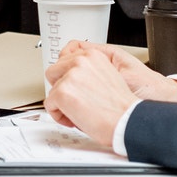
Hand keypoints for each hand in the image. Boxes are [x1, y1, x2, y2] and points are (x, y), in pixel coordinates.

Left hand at [41, 40, 176, 147]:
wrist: (127, 121)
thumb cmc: (121, 107)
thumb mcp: (109, 76)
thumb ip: (90, 72)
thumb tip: (75, 78)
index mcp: (93, 56)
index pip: (66, 60)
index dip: (68, 78)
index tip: (73, 88)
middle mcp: (81, 61)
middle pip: (54, 71)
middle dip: (60, 88)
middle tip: (72, 101)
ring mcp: (70, 76)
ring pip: (52, 90)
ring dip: (61, 104)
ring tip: (77, 113)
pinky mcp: (62, 92)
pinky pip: (49, 104)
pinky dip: (58, 115)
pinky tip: (74, 120)